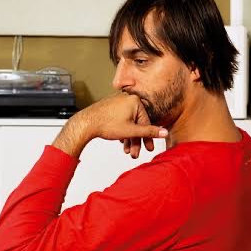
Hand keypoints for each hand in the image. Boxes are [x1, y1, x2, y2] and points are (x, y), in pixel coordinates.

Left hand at [53, 93, 167, 158]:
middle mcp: (127, 98)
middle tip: (137, 152)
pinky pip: (122, 119)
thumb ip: (149, 132)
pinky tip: (121, 141)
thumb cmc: (106, 124)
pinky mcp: (111, 106)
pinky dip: (123, 130)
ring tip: (127, 150)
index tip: (148, 148)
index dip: (147, 138)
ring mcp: (119, 101)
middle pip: (137, 123)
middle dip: (136, 140)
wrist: (86, 123)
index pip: (146, 122)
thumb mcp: (131, 131)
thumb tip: (165, 132)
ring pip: (129, 122)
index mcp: (135, 101)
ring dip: (129, 137)